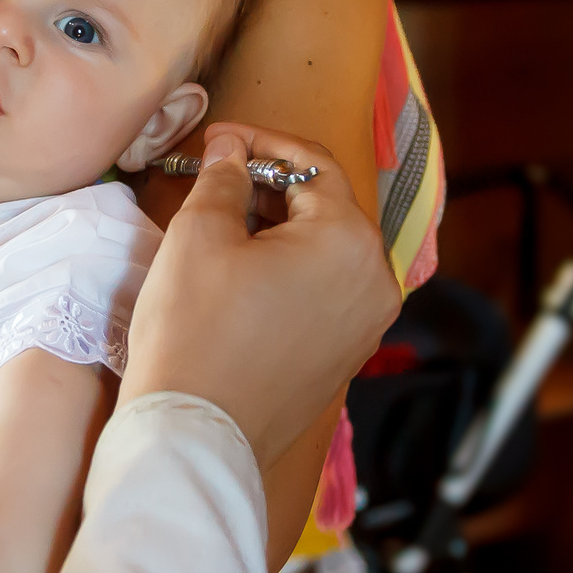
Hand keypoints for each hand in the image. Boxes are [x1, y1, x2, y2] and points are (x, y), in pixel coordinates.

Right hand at [120, 123, 399, 464]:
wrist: (197, 433)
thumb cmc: (195, 331)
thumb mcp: (200, 235)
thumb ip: (224, 177)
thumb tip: (232, 150)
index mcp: (350, 240)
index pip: (313, 163)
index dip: (261, 141)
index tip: (217, 139)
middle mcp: (376, 280)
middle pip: (327, 206)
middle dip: (271, 184)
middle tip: (217, 175)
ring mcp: (367, 323)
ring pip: (327, 249)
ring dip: (281, 226)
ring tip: (225, 220)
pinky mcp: (348, 355)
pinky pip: (326, 290)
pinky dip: (292, 268)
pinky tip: (245, 269)